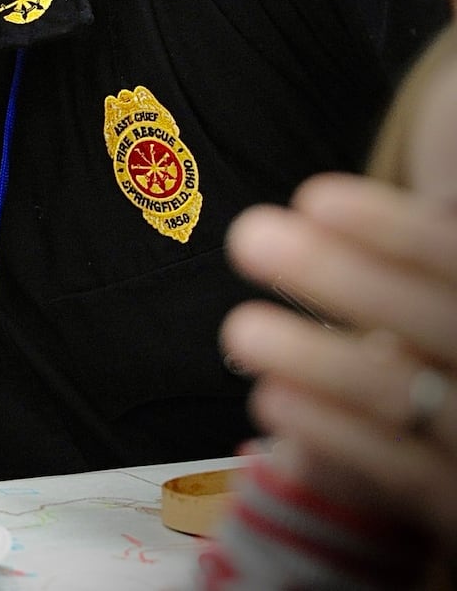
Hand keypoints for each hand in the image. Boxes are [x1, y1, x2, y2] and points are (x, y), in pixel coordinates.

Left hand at [221, 174, 456, 544]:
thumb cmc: (439, 350)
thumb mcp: (436, 295)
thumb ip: (413, 263)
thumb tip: (330, 209)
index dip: (397, 231)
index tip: (314, 199)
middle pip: (445, 324)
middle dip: (346, 279)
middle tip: (250, 237)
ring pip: (411, 399)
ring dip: (321, 360)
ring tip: (240, 329)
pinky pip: (405, 476)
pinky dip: (335, 435)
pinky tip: (271, 399)